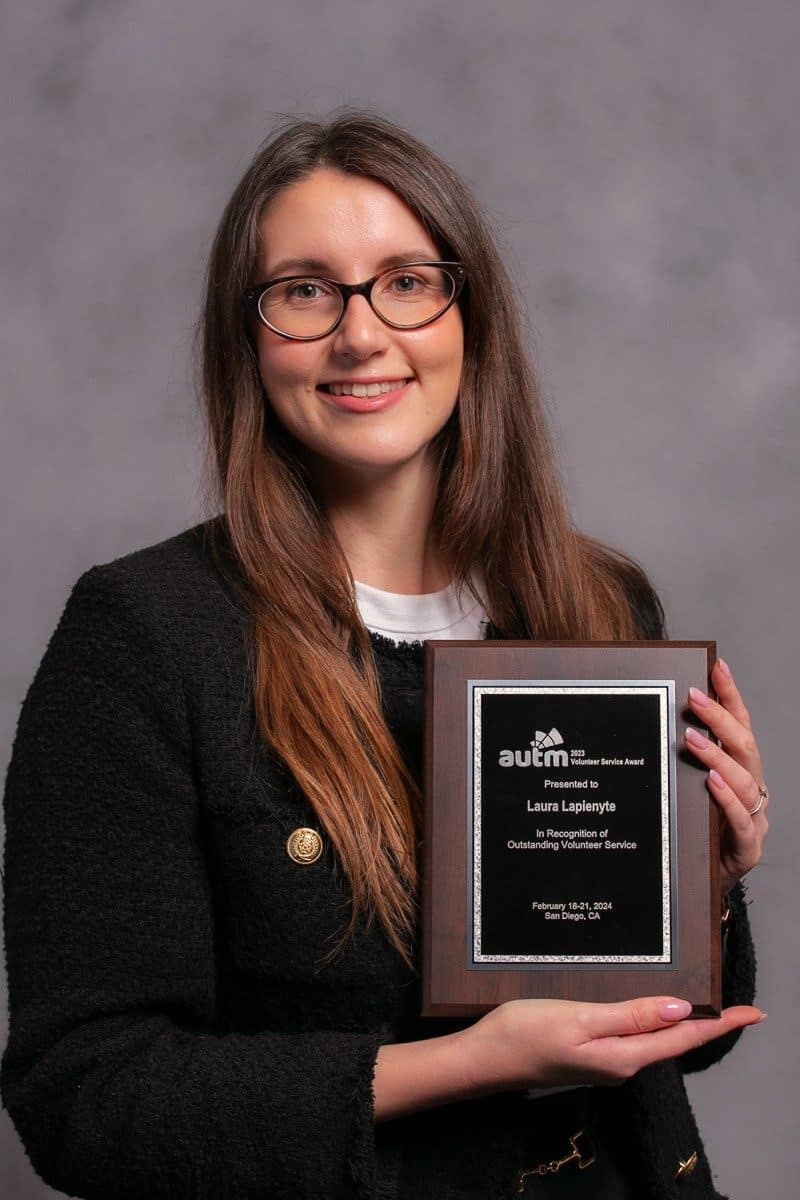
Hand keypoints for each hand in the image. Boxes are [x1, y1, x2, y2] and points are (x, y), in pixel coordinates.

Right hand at [461, 995, 763, 1094]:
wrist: (484, 1059)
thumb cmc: (524, 1035)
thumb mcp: (579, 1019)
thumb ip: (629, 1016)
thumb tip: (678, 1009)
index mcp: (624, 1056)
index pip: (684, 1037)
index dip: (721, 1024)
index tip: (754, 1013)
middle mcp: (621, 1063)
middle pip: (676, 1040)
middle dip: (711, 1023)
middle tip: (740, 1006)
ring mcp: (606, 1060)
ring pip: (657, 1038)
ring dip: (684, 1022)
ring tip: (709, 1006)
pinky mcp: (591, 1052)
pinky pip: (636, 1036)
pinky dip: (656, 1021)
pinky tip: (656, 1009)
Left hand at [686, 658, 768, 895]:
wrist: (698, 885)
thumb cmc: (692, 832)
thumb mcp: (685, 789)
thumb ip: (680, 760)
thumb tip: (653, 721)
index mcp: (738, 770)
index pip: (739, 726)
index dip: (731, 695)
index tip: (717, 667)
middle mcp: (751, 789)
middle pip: (745, 746)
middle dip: (720, 718)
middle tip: (693, 698)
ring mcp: (752, 817)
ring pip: (745, 780)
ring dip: (718, 756)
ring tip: (692, 740)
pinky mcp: (746, 847)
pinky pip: (742, 821)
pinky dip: (727, 800)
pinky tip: (711, 784)